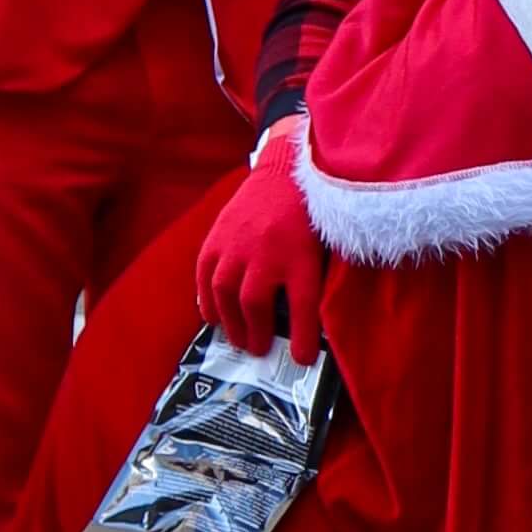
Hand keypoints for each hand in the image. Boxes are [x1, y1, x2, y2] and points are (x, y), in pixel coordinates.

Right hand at [194, 120, 328, 362]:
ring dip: (229, 322)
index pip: (303, 304)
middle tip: (258, 351)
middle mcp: (267, 252)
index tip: (303, 360)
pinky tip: (212, 317)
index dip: (303, 337)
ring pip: (225, 292)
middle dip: (256, 333)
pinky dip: (206, 300)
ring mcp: (238, 243)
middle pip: (256, 303)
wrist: (285, 171)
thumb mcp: (326, 244)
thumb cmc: (310, 214)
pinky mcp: (218, 235)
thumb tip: (317, 319)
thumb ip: (320, 278)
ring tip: (237, 340)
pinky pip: (204, 275)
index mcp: (302, 254)